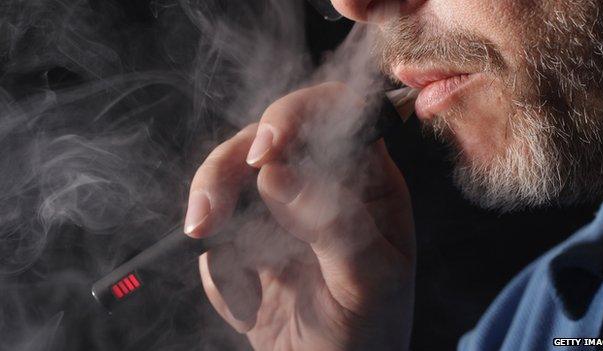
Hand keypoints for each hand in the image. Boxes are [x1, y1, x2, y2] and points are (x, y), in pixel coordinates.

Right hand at [184, 82, 415, 350]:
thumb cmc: (369, 331)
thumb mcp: (367, 280)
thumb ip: (331, 223)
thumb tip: (275, 171)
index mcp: (366, 179)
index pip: (334, 113)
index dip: (296, 114)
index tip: (265, 149)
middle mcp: (318, 183)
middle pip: (263, 138)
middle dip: (228, 168)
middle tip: (208, 212)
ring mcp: (276, 210)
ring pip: (227, 177)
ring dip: (210, 206)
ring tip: (210, 247)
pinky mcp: (244, 242)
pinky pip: (215, 234)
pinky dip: (219, 271)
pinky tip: (250, 306)